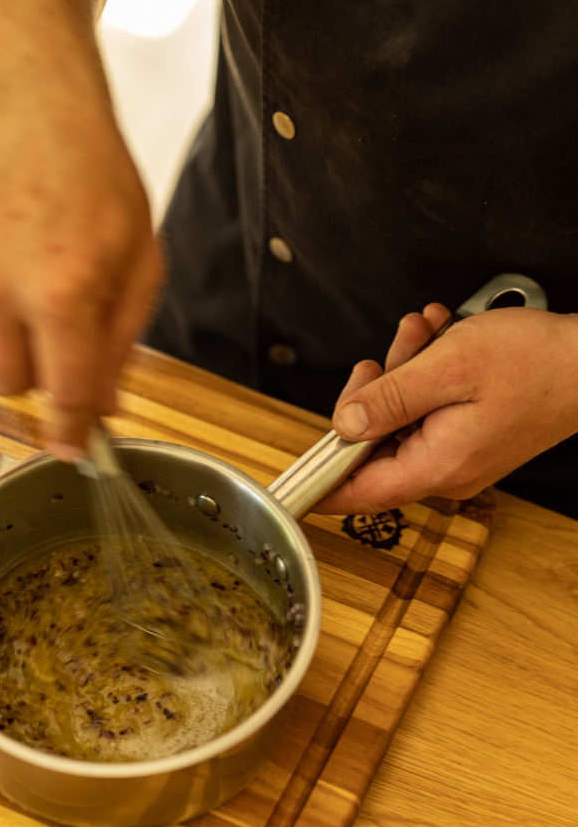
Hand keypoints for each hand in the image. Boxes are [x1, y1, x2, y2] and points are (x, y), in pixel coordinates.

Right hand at [0, 0, 162, 459]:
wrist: (35, 111)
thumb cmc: (97, 181)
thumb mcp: (141, 266)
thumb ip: (121, 346)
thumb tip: (105, 408)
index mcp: (62, 291)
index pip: (65, 393)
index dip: (72, 433)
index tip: (74, 454)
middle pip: (14, 387)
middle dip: (44, 374)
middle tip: (66, 331)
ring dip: (16, 340)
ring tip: (38, 279)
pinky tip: (10, 263)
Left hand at [314, 304, 577, 513]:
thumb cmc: (536, 364)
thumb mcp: (445, 370)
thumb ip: (387, 400)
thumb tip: (343, 424)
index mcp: (434, 466)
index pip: (356, 494)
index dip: (318, 484)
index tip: (290, 477)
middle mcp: (443, 471)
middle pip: (372, 443)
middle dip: (375, 389)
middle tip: (390, 351)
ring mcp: (456, 455)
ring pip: (399, 418)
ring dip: (404, 370)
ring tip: (427, 332)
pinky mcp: (467, 437)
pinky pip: (427, 410)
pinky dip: (426, 375)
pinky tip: (440, 340)